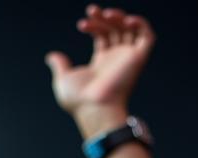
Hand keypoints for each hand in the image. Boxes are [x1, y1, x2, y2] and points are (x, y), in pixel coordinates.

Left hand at [46, 5, 154, 135]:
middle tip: (91, 11)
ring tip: (105, 14)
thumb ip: (60, 65)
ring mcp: (128, 59)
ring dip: (119, 16)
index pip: (103, 36)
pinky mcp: (138, 59)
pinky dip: (140, 23)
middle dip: (103, 17)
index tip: (82, 25)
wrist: (95, 107)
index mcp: (102, 64)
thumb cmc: (79, 100)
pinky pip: (147, 36)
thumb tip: (51, 57)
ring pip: (130, 29)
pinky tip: (126, 20)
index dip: (94, 25)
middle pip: (115, 29)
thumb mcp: (64, 80)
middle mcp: (116, 60)